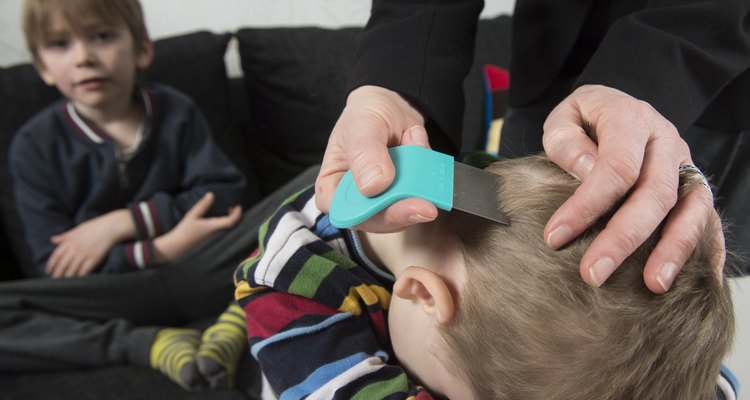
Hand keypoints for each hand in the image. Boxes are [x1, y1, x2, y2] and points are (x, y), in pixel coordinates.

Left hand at [47, 209, 132, 277]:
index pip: (56, 256)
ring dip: (67, 277)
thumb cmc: (95, 226)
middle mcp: (74, 248)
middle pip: (62, 265)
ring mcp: (84, 254)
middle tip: (55, 280)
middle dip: (57, 274)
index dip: (51, 265)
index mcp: (69, 241)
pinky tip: (78, 280)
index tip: (49, 271)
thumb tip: (52, 240)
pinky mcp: (93, 258)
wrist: (111, 227)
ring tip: (65, 283)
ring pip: (71, 269)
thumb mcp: (77, 229)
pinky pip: (84, 270)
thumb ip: (64, 236)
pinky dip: (80, 276)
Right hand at [154, 192, 241, 262]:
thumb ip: (203, 205)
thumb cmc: (184, 231)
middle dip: (235, 216)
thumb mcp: (192, 215)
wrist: (177, 247)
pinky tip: (219, 219)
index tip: (238, 206)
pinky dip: (224, 224)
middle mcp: (216, 233)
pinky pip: (223, 231)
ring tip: (227, 211)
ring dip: (230, 219)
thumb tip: (211, 194)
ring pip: (228, 228)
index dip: (237, 214)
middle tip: (233, 207)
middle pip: (232, 225)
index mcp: (213, 227)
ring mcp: (214, 238)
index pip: (231, 221)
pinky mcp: (211, 240)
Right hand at [315, 85, 437, 231]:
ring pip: (403, 213)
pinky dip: (428, 177)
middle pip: (377, 220)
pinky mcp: (406, 197)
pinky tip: (418, 147)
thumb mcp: (362, 125)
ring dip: (418, 189)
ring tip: (414, 144)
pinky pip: (422, 198)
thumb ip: (365, 153)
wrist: (393, 104)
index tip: (392, 207)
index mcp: (332, 186)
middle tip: (427, 206)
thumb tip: (373, 186)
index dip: (367, 215)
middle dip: (402, 212)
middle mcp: (356, 199)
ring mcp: (383, 201)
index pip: (344, 212)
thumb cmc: (366, 114)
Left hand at [542, 84, 722, 292]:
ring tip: (653, 285)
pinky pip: (708, 217)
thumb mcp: (565, 118)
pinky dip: (706, 248)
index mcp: (631, 119)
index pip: (616, 167)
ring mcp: (685, 164)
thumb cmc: (584, 119)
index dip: (586, 205)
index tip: (554, 237)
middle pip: (653, 195)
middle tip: (592, 274)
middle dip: (622, 239)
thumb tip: (586, 171)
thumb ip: (566, 142)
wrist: (613, 106)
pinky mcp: (694, 184)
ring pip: (689, 209)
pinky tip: (697, 279)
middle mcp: (666, 141)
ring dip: (672, 250)